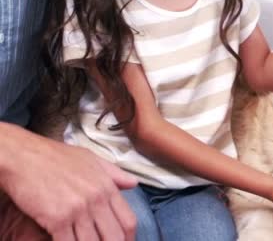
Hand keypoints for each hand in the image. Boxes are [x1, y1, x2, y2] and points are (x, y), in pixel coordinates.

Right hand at [0, 127, 136, 240]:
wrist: (24, 155)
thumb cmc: (55, 156)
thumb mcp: (90, 159)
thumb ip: (113, 173)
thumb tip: (133, 184)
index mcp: (107, 187)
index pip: (128, 220)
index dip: (128, 238)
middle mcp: (97, 199)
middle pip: (114, 236)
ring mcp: (78, 209)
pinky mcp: (57, 218)